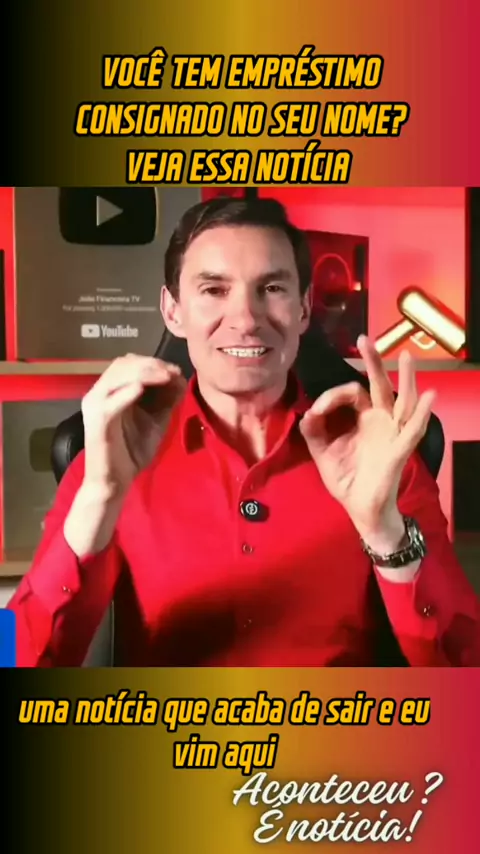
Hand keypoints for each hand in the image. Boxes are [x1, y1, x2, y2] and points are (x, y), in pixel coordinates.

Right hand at [81, 354, 186, 497]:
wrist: (114, 481)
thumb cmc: (132, 452)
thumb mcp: (156, 420)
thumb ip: (166, 400)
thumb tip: (179, 377)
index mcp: (111, 391)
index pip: (130, 364)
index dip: (153, 362)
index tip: (176, 370)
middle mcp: (99, 393)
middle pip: (123, 364)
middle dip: (151, 364)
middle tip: (172, 371)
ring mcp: (95, 405)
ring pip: (117, 376)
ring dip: (144, 373)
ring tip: (165, 376)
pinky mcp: (98, 421)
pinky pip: (111, 402)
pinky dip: (127, 392)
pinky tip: (142, 389)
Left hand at [299, 336, 435, 549]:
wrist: (359, 509)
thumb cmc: (346, 478)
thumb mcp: (322, 452)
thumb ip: (314, 431)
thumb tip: (307, 412)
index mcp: (362, 418)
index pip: (351, 393)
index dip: (332, 396)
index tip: (317, 410)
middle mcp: (380, 421)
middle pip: (378, 385)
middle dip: (373, 362)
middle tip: (365, 338)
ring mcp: (392, 434)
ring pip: (402, 401)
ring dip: (404, 379)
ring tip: (405, 356)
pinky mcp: (399, 450)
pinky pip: (413, 431)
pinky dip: (423, 414)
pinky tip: (429, 396)